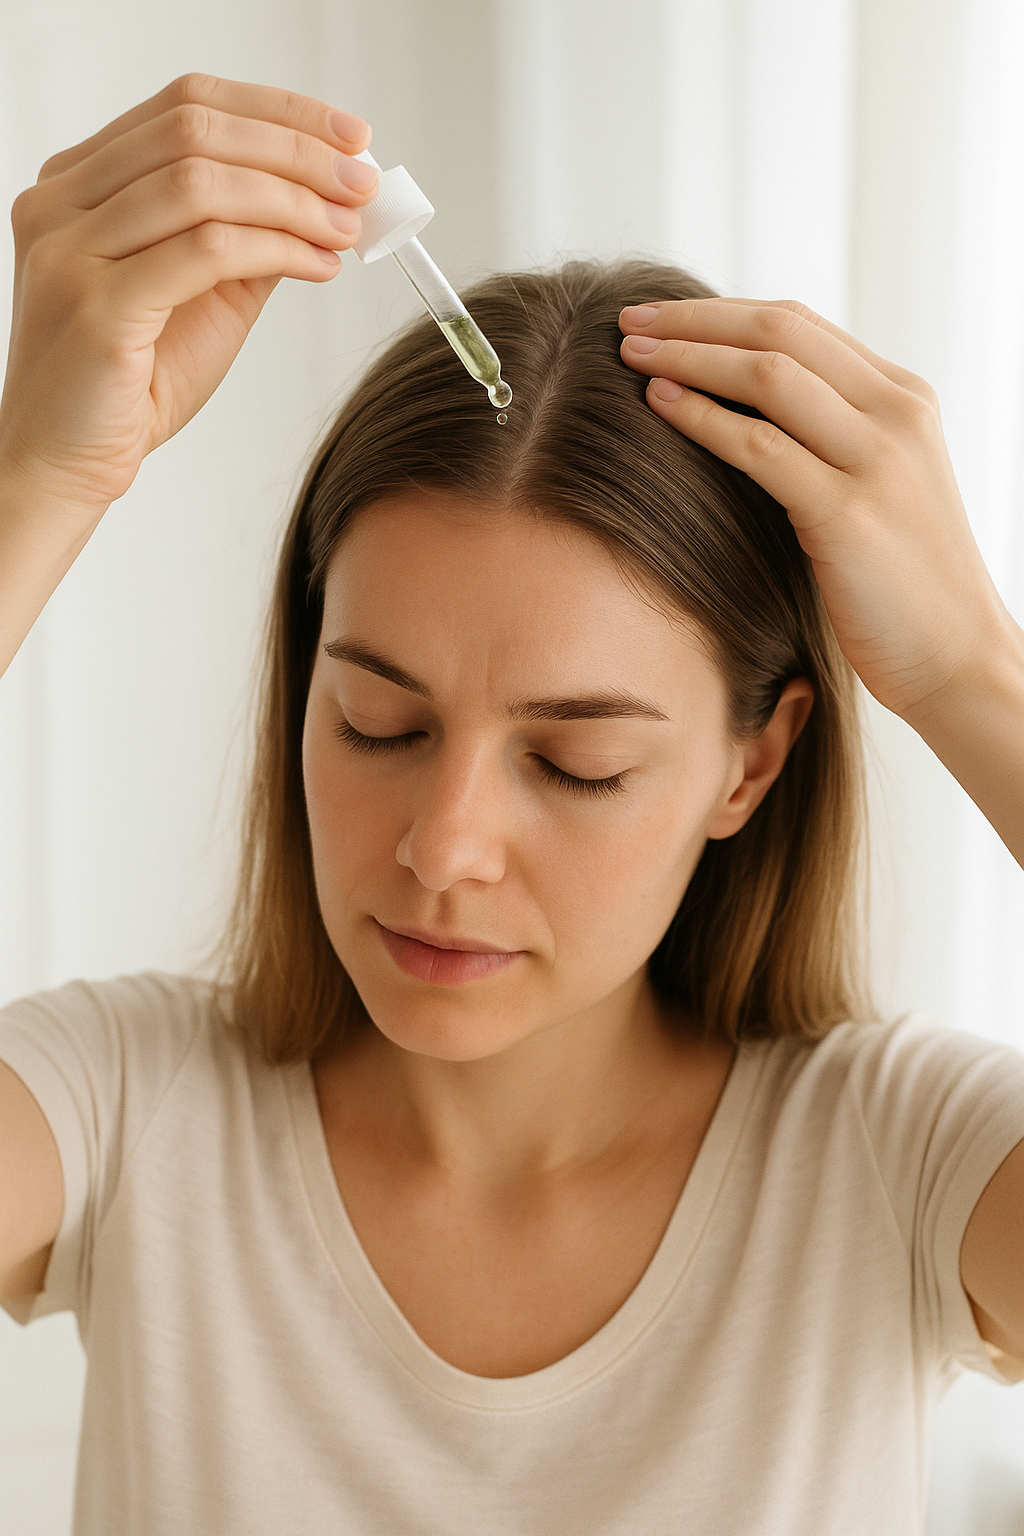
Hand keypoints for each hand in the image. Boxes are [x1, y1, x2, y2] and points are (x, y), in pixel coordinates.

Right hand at [0, 74, 377, 516]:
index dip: (277, 111)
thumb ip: (249, 238)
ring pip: (201, 184)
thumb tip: (326, 194)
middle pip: (194, 131)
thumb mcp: (205, 293)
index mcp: (78, 182)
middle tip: (362, 180)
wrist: (68, 462)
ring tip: (347, 226)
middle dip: (296, 149)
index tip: (350, 135)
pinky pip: (205, 251)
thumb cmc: (130, 385)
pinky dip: (276, 249)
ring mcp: (69, 249)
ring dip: (294, 200)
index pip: (185, 105)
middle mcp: (61, 201)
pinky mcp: (95, 305)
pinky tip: (317, 264)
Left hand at [618, 298, 1014, 728]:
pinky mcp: (848, 512)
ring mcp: (877, 459)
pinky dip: (703, 418)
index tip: (658, 314)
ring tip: (630, 354)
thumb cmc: (899, 586)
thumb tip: (739, 412)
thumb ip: (826, 440)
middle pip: (779, 331)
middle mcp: (896, 413)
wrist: (955, 657)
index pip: (800, 324)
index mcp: (903, 398)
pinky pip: (760, 446)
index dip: (719, 312)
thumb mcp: (873, 488)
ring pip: (768, 374)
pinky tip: (659, 406)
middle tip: (628, 318)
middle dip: (694, 319)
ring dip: (688, 357)